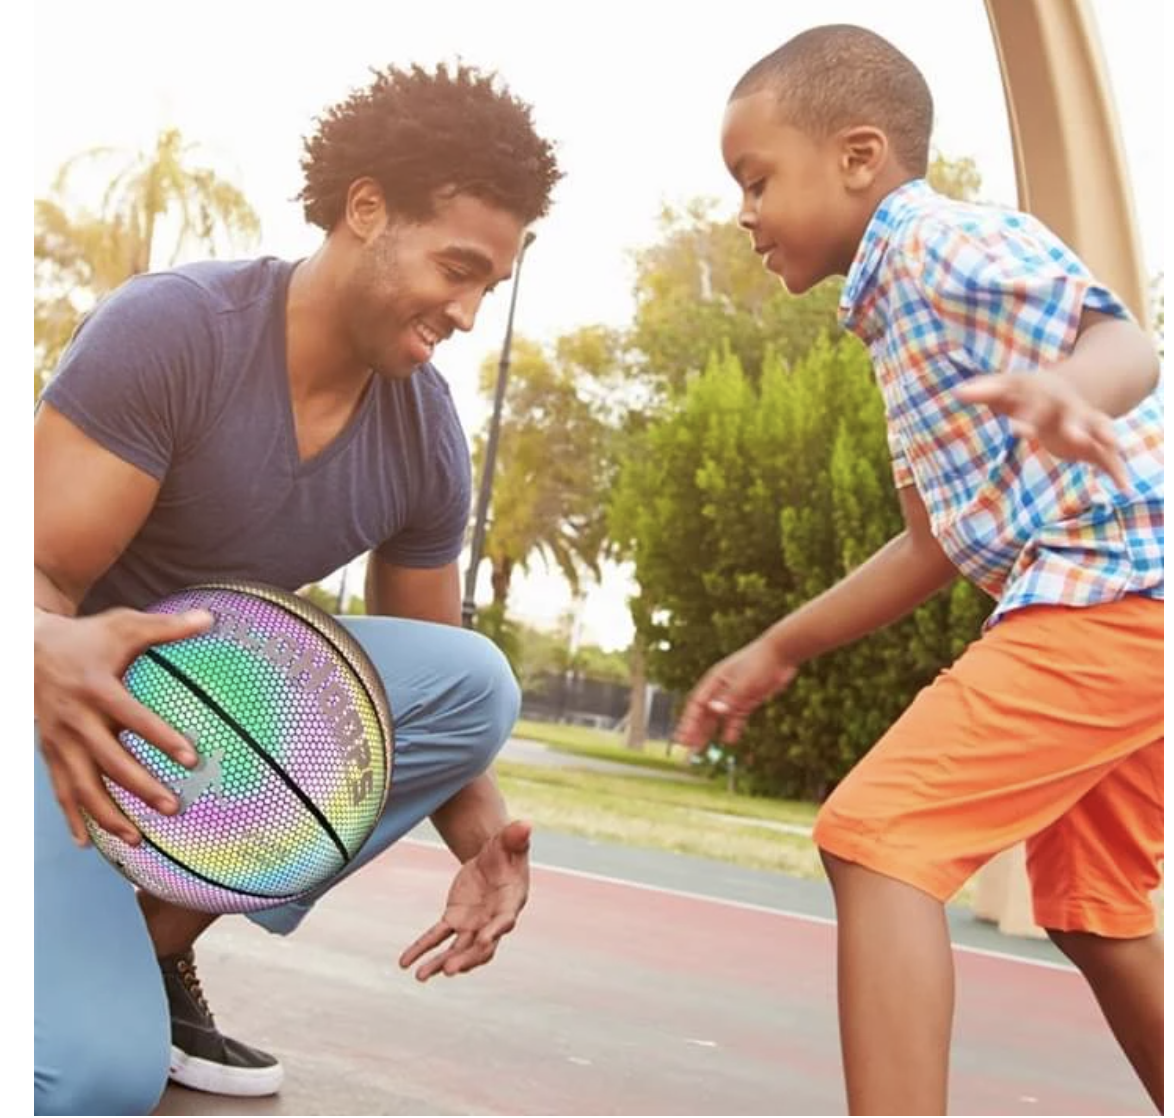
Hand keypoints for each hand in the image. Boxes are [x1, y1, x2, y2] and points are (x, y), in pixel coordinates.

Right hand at [34, 606, 214, 846]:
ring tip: (136, 840)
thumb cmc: (86, 637)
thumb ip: (166, 626)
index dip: (161, 738)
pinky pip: (60, 790)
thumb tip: (211, 618)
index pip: (133, 718)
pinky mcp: (49, 752)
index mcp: (96, 689)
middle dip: (140, 787)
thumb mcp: (124, 625)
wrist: (26, 648)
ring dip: (107, 815)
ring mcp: (58, 740)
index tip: (191, 759)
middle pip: (108, 761)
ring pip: (81, 785)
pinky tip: (86, 844)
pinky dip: (72, 818)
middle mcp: (74, 719)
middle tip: (172, 807)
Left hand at [399, 819, 531, 981]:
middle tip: (449, 970)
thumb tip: (525, 824)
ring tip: (420, 976)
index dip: (496, 931)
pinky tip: (405, 963)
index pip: (505, 921)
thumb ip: (516, 836)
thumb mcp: (510, 840)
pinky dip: (421, 948)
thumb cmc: (507, 849)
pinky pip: (436, 937)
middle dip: (466, 958)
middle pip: (481, 946)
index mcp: (511, 902)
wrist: (492, 857)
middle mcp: (493, 921)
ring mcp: (473, 924)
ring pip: (457, 949)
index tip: (486, 939)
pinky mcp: (454, 920)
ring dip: (440, 962)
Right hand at [674, 637, 798, 748]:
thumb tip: (713, 710)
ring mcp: (734, 696)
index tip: (681, 738)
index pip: (696, 705)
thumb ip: (729, 698)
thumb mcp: (744, 682)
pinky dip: (732, 728)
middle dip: (694, 732)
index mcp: (714, 681)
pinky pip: (736, 718)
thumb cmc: (759, 663)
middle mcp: (721, 689)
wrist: (781, 653)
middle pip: (703, 714)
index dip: (688, 723)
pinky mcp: (747, 700)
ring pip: (717, 718)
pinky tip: (729, 740)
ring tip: (699, 750)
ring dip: (708, 733)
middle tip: (685, 750)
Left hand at [957, 369, 1127, 490]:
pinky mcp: (1094, 441)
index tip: (1017, 429)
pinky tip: (1125, 488)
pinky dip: (1118, 470)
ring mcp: (1084, 423)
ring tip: (1112, 445)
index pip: (1034, 404)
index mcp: (1044, 396)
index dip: (1027, 417)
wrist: (1063, 387)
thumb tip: (957, 392)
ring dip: (1104, 437)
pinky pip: (1110, 455)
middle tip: (1074, 435)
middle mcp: (1068, 408)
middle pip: (1073, 414)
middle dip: (1074, 424)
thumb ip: (984, 392)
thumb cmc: (1025, 393)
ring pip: (1098, 429)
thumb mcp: (1006, 390)